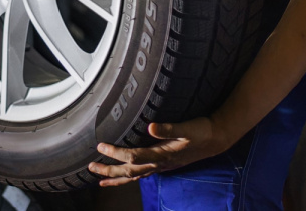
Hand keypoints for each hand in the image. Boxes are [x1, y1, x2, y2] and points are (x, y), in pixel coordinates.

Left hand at [86, 117, 235, 186]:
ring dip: (115, 178)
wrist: (215, 140)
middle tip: (91, 167)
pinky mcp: (162, 165)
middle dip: (108, 170)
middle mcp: (159, 164)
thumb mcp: (187, 128)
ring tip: (99, 179)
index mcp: (162, 154)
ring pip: (133, 176)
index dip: (116, 152)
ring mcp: (160, 167)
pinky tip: (121, 177)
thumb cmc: (201, 131)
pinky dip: (128, 178)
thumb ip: (168, 128)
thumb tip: (150, 126)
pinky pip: (141, 175)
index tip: (101, 146)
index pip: (133, 156)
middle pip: (128, 171)